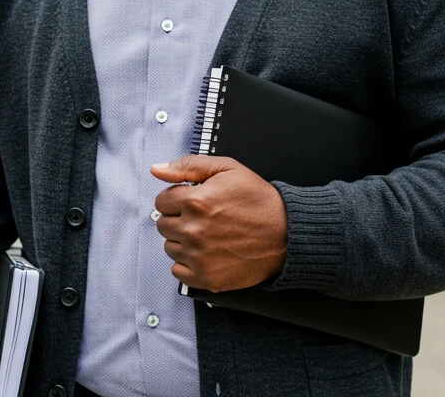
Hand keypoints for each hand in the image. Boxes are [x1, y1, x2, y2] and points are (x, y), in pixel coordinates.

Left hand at [152, 155, 288, 292]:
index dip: (176, 199)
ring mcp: (199, 257)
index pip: (161, 202)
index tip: (190, 202)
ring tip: (207, 235)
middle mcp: (194, 230)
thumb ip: (188, 166)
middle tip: (201, 218)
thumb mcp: (227, 169)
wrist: (286, 234)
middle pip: (163, 225)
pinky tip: (206, 253)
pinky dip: (188, 264)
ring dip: (183, 241)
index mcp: (196, 202)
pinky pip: (178, 271)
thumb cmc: (259, 201)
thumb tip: (157, 170)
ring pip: (170, 248)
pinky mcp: (206, 278)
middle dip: (178, 219)